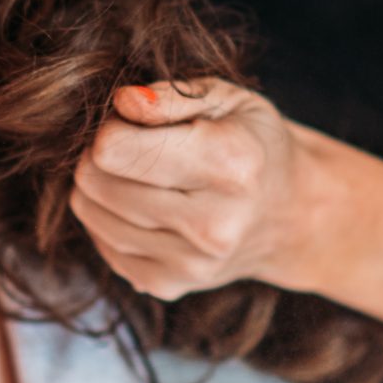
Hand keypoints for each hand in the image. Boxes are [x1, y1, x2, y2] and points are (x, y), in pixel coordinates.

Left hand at [69, 79, 315, 300]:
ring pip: (91, 215)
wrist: (291, 214)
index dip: (111, 128)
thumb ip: (170, 96)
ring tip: (135, 175)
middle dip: (98, 157)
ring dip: (99, 188)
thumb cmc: (252, 142)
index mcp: (229, 163)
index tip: (132, 124)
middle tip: (131, 148)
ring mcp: (190, 263)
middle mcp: (212, 223)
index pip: (114, 149)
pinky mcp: (169, 286)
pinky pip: (102, 246)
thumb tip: (123, 103)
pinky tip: (138, 204)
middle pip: (96, 182)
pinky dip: (108, 221)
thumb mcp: (225, 99)